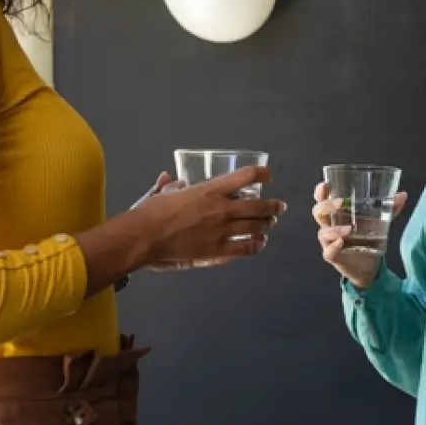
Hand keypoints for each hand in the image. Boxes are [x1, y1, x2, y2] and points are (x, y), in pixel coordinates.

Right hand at [134, 165, 285, 268]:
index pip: (246, 176)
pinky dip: (255, 246)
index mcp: (211, 190)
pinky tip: (259, 244)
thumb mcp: (165, 192)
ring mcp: (223, 230)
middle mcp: (223, 208)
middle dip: (273, 206)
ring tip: (270, 225)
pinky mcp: (217, 250)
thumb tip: (170, 179)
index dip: (261, 174)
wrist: (146, 236)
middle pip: (258, 206)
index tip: (268, 176)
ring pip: (255, 227)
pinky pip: (244, 248)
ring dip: (266, 225)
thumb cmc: (153, 211)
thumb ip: (172, 186)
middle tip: (279, 207)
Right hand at [314, 182, 408, 289]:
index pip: (323, 199)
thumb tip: (402, 195)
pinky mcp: (333, 256)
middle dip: (326, 206)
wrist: (370, 265)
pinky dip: (333, 246)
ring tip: (349, 229)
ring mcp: (329, 241)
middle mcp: (330, 225)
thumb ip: (390, 209)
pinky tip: (342, 243)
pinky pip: (328, 251)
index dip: (321, 192)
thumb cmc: (368, 238)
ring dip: (334, 229)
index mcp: (337, 214)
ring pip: (323, 232)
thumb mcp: (380, 222)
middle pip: (318, 212)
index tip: (325, 184)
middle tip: (341, 203)